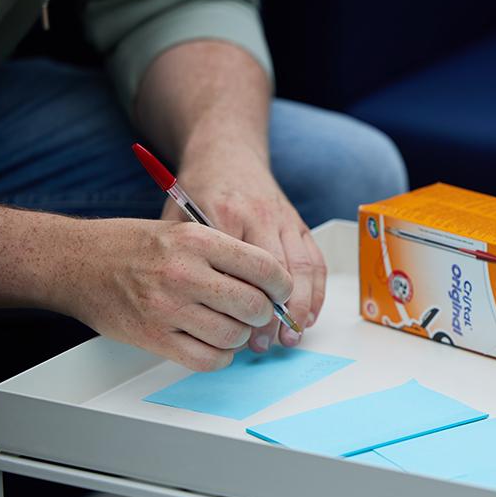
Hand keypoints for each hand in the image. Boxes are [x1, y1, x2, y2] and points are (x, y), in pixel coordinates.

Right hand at [61, 218, 293, 370]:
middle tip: (255, 311)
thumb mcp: (181, 231)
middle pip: (254, 306)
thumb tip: (270, 285)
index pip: (264, 268)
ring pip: (234, 336)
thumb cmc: (131, 246)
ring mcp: (167, 308)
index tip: (279, 291)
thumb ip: (224, 254)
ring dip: (239, 336)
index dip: (281, 285)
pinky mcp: (154, 338)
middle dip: (262, 313)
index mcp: (197, 240)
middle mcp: (184, 273)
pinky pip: (207, 359)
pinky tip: (211, 342)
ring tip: (228, 324)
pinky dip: (218, 356)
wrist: (75, 262)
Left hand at [166, 147, 325, 352]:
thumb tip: (197, 307)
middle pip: (277, 272)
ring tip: (291, 338)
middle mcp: (260, 216)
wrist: (226, 152)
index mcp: (225, 214)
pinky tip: (308, 315)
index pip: (240, 268)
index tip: (239, 334)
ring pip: (303, 268)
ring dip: (301, 308)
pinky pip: (316, 260)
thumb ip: (187, 256)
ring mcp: (285, 219)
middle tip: (268, 344)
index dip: (243, 305)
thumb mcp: (178, 219)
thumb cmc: (198, 189)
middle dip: (276, 314)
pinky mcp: (300, 223)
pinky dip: (317, 291)